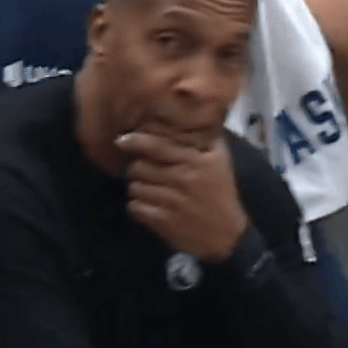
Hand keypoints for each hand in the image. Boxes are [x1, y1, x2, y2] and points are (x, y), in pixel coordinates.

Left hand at [117, 130, 250, 262]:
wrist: (226, 234)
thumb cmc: (221, 193)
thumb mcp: (221, 160)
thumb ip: (209, 136)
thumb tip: (198, 113)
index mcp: (196, 161)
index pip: (157, 147)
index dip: (135, 141)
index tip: (122, 140)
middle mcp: (182, 179)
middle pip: (139, 167)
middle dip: (136, 167)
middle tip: (142, 170)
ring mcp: (171, 202)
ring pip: (135, 187)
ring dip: (136, 187)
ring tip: (146, 188)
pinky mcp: (163, 222)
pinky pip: (135, 208)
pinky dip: (136, 206)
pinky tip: (145, 205)